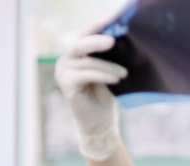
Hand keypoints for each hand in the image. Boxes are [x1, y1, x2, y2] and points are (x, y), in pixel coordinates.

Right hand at [54, 32, 126, 160]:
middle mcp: (68, 59)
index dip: (98, 25)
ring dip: (108, 66)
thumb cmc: (107, 96)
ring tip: (125, 73)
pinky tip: (116, 79)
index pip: (87, 35)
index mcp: (79, 53)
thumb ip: (111, 57)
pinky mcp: (66, 84)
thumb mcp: (111, 72)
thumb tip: (124, 39)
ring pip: (87, 61)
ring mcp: (64, 71)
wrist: (101, 122)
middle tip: (113, 41)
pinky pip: (85, 74)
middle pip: (82, 43)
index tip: (111, 18)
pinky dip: (102, 75)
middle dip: (98, 40)